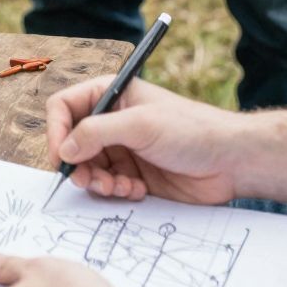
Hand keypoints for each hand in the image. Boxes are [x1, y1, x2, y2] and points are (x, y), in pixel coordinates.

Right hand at [46, 77, 242, 205]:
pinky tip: (137, 190)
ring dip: (98, 182)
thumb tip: (64, 149)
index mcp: (111, 95)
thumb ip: (97, 133)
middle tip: (91, 181)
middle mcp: (112, 121)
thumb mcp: (140, 125)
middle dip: (78, 165)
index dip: (56, 132)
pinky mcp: (133, 174)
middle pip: (71, 143)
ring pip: (88, 168)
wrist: (230, 161)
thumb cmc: (191, 129)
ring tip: (120, 186)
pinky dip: (116, 191)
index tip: (61, 158)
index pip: (64, 107)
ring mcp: (122, 148)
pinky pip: (108, 186)